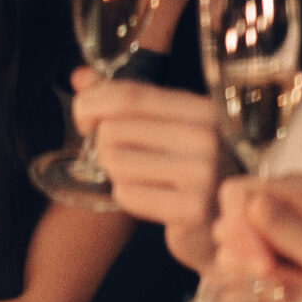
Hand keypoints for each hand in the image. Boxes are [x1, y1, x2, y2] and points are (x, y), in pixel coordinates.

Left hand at [72, 74, 227, 265]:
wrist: (221, 224)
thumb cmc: (185, 170)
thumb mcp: (163, 126)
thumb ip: (121, 99)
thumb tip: (80, 77)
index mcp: (202, 110)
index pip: (128, 95)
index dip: (91, 104)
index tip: (84, 120)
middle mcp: (207, 137)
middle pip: (113, 130)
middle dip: (104, 146)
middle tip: (124, 159)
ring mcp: (203, 174)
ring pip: (114, 161)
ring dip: (116, 173)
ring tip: (143, 179)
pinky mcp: (191, 210)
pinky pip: (126, 194)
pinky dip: (128, 197)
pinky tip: (152, 199)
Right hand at [213, 174, 301, 301]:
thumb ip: (298, 234)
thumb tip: (253, 204)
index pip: (240, 194)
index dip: (241, 230)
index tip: (264, 266)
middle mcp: (286, 203)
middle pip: (228, 217)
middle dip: (247, 254)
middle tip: (279, 278)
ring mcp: (276, 227)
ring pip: (229, 242)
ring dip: (253, 271)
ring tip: (297, 284)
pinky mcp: (269, 250)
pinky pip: (236, 261)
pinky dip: (253, 281)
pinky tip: (287, 288)